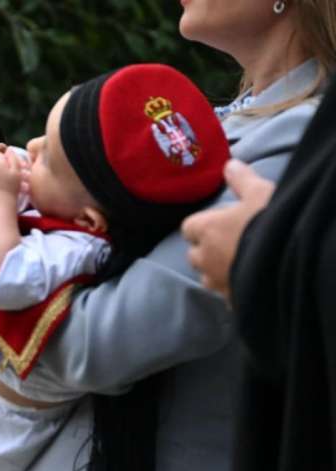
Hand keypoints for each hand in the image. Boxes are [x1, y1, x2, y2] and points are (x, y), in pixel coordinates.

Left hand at [182, 159, 274, 299]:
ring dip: (215, 271)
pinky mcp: (231, 299)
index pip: (188, 228)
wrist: (287, 260)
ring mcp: (217, 281)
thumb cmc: (269, 221)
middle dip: (204, 250)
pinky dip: (232, 289)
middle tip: (226, 243)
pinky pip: (226, 295)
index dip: (200, 226)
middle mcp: (205, 258)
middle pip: (194, 255)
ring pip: (206, 278)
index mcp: (206, 230)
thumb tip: (229, 164)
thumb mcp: (259, 192)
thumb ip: (242, 180)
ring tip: (235, 264)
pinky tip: (247, 282)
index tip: (214, 223)